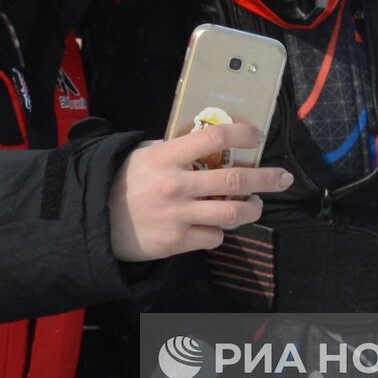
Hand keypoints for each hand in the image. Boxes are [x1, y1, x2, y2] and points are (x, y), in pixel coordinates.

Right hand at [108, 123, 292, 261]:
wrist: (95, 221)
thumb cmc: (122, 182)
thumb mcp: (143, 155)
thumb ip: (175, 149)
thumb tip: (210, 144)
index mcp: (167, 157)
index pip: (214, 138)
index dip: (242, 135)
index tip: (257, 137)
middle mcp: (176, 185)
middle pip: (234, 179)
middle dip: (266, 178)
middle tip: (282, 178)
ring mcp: (178, 216)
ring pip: (232, 213)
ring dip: (251, 208)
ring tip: (254, 204)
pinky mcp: (177, 242)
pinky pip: (213, 236)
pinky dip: (218, 231)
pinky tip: (213, 225)